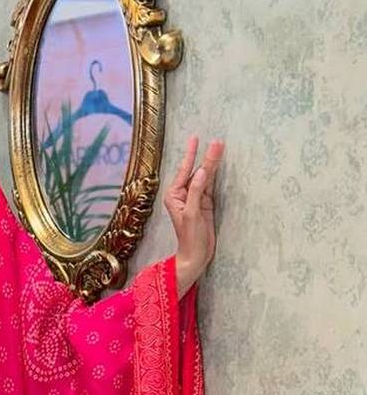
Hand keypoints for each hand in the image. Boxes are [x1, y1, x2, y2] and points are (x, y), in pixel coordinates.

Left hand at [164, 136, 224, 295]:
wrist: (196, 255)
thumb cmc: (190, 238)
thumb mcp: (192, 214)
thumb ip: (197, 191)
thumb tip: (202, 171)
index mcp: (174, 195)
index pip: (184, 171)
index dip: (191, 154)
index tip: (196, 138)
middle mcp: (182, 194)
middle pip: (196, 171)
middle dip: (205, 157)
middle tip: (217, 142)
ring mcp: (195, 198)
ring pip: (205, 177)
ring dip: (212, 163)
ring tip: (220, 147)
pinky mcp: (205, 204)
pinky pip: (210, 185)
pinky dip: (215, 174)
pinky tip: (218, 163)